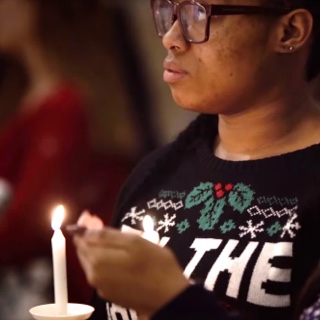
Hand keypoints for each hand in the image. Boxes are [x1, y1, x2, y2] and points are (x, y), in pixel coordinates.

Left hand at [73, 226, 189, 317]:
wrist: (169, 297)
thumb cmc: (155, 264)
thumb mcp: (135, 242)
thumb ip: (107, 235)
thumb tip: (84, 229)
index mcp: (98, 260)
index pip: (80, 238)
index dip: (83, 226)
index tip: (90, 215)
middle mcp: (93, 275)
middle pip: (83, 251)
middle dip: (90, 236)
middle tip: (103, 224)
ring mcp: (100, 287)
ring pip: (91, 262)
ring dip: (98, 248)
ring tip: (115, 240)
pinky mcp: (109, 294)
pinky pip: (100, 272)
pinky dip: (104, 260)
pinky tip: (119, 257)